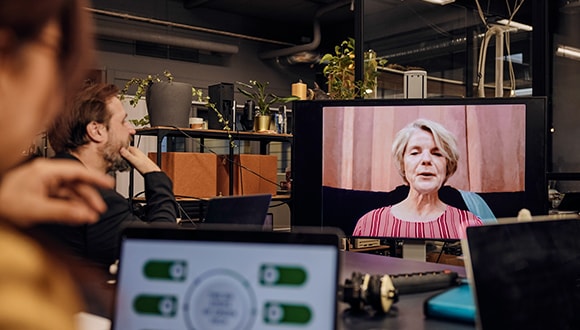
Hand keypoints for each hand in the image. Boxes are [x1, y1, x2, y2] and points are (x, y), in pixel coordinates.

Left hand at [0, 158, 114, 226]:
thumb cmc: (3, 203)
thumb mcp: (36, 209)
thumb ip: (63, 212)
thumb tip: (85, 215)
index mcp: (44, 171)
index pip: (77, 171)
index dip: (95, 177)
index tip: (109, 183)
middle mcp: (46, 175)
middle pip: (76, 183)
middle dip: (89, 196)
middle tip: (99, 208)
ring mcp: (43, 184)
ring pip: (70, 191)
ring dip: (81, 204)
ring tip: (90, 216)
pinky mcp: (41, 193)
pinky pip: (62, 198)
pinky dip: (71, 207)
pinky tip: (77, 215)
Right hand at [119, 146, 160, 174]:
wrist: (151, 172)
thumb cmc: (145, 167)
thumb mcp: (134, 160)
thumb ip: (127, 155)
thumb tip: (121, 149)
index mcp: (134, 150)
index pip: (123, 147)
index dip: (118, 151)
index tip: (115, 155)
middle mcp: (135, 152)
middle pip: (124, 152)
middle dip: (120, 156)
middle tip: (118, 162)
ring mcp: (135, 156)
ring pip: (126, 157)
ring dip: (123, 161)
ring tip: (122, 165)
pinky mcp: (136, 161)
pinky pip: (128, 161)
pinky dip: (126, 163)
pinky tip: (125, 167)